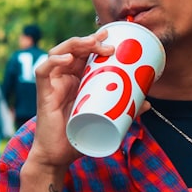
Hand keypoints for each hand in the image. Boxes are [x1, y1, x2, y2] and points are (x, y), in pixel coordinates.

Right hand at [27, 30, 113, 170]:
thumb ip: (126, 112)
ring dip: (75, 44)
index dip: (97, 40)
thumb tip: (147, 103)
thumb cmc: (82, 135)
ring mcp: (54, 83)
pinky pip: (43, 70)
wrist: (60, 156)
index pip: (86, 52)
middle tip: (108, 40)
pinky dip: (54, 61)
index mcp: (79, 78)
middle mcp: (65, 76)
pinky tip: (67, 59)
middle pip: (74, 48)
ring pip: (59, 53)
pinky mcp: (43, 92)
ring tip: (92, 43)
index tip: (113, 35)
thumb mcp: (107, 121)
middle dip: (90, 39)